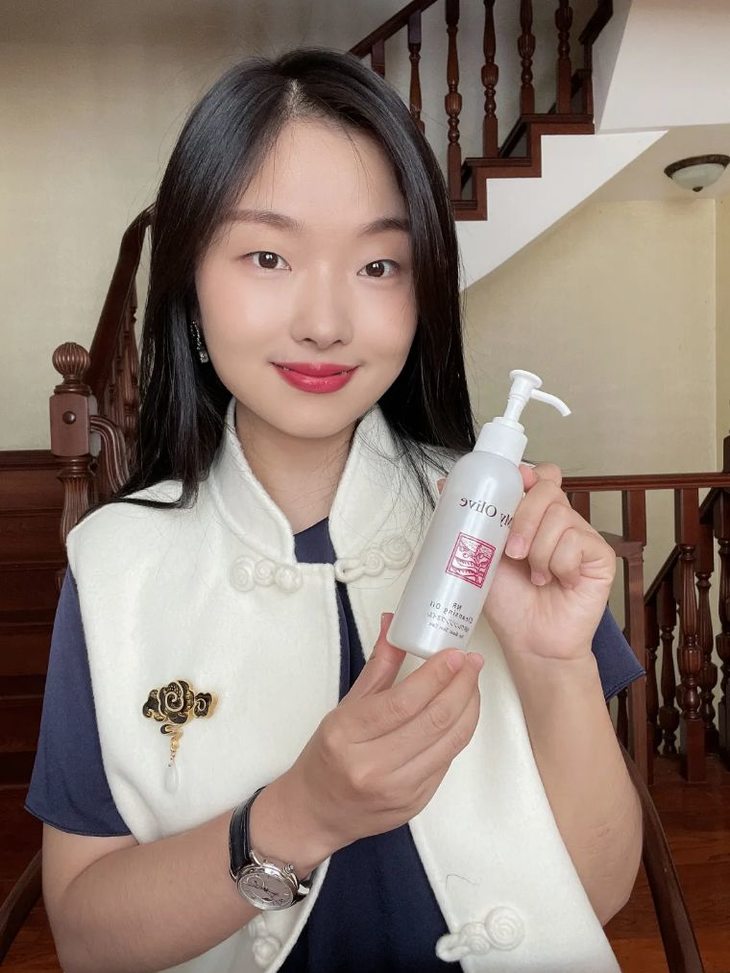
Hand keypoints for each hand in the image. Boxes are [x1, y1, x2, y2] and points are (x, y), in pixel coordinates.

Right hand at [281, 614, 481, 856]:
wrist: (316, 812)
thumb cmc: (327, 755)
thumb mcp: (345, 707)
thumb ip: (378, 667)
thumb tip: (394, 624)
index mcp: (346, 736)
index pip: (402, 702)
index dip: (435, 676)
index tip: (454, 654)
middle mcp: (372, 766)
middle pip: (433, 721)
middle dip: (461, 686)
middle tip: (472, 662)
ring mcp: (397, 790)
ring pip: (449, 742)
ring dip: (469, 708)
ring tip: (472, 683)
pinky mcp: (415, 804)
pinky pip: (447, 761)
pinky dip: (459, 732)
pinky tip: (461, 712)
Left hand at [437, 465, 614, 661]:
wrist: (528, 640)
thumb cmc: (507, 601)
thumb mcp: (480, 553)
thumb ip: (470, 519)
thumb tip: (442, 484)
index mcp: (533, 515)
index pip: (539, 475)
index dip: (526, 474)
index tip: (512, 486)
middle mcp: (559, 521)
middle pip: (547, 489)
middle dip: (523, 518)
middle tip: (512, 552)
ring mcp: (581, 536)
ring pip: (560, 517)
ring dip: (539, 551)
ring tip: (535, 576)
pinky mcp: (600, 556)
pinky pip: (577, 542)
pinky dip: (559, 565)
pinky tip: (558, 582)